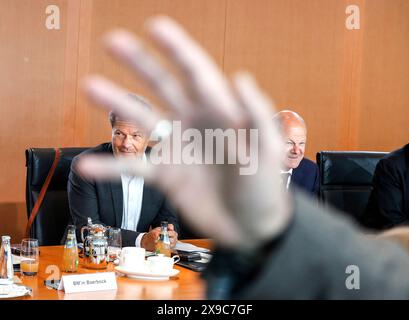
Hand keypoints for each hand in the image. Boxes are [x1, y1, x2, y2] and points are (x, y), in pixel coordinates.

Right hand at [79, 16, 290, 250]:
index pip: (197, 73)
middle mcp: (195, 123)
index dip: (177, 49)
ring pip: (143, 120)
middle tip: (113, 41)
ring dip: (117, 104)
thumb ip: (257, 116)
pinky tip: (88, 166)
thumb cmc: (264, 189)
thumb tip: (240, 77)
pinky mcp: (167, 174)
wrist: (251, 226)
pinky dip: (112, 168)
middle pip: (164, 85)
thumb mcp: (268, 151)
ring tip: (91, 87)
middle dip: (140, 62)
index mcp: (222, 112)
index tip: (155, 27)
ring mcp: (178, 147)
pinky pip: (135, 167)